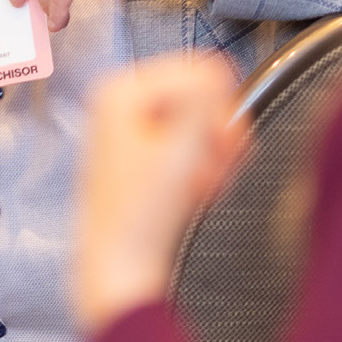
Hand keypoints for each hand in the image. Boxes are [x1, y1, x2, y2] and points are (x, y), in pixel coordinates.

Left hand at [77, 55, 245, 331]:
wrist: (120, 270)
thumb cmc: (140, 219)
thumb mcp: (183, 150)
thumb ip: (205, 103)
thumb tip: (218, 71)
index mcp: (120, 91)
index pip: (201, 71)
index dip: (221, 111)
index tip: (222, 146)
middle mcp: (119, 100)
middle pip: (200, 92)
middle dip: (216, 132)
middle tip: (216, 165)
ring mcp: (128, 125)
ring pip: (199, 117)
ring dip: (211, 150)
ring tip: (201, 183)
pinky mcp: (140, 148)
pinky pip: (189, 138)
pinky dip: (200, 161)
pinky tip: (194, 188)